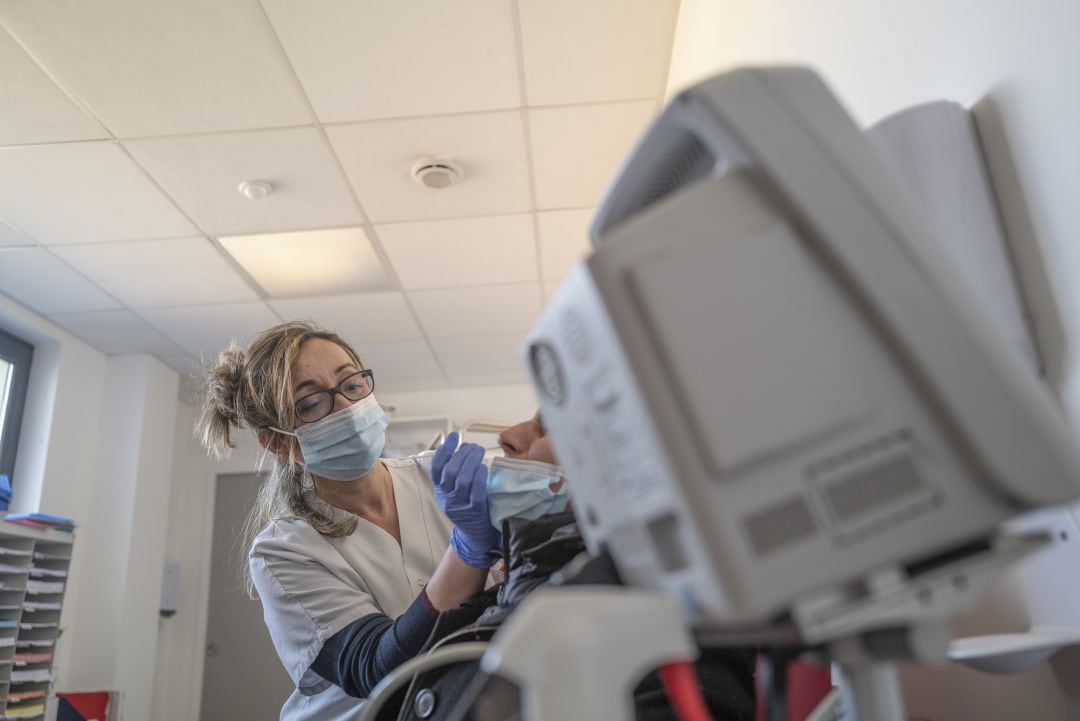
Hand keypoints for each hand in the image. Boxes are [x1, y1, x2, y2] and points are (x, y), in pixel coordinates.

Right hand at [431, 433, 499, 567]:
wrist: (474, 535)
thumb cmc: (465, 506)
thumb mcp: (452, 491)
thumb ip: (453, 472)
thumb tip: (462, 446)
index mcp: (439, 490)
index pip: (436, 467)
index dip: (444, 449)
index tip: (454, 436)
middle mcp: (447, 497)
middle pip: (450, 471)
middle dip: (462, 453)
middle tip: (473, 446)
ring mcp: (460, 505)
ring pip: (462, 480)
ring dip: (471, 461)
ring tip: (479, 451)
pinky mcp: (475, 511)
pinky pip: (476, 492)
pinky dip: (479, 477)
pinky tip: (483, 467)